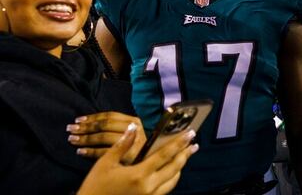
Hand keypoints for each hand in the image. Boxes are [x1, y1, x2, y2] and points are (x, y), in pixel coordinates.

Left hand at [67, 112, 145, 162]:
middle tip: (70, 129)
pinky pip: (105, 152)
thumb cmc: (136, 148)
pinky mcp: (129, 155)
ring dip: (86, 138)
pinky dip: (90, 151)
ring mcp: (133, 142)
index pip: (110, 116)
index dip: (92, 117)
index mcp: (134, 120)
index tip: (78, 120)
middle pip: (105, 125)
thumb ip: (115, 127)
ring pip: (104, 137)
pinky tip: (80, 151)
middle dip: (86, 127)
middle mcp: (134, 129)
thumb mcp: (129, 134)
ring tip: (72, 139)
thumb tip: (87, 122)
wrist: (150, 162)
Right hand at [78, 123, 196, 194]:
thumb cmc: (95, 186)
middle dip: (185, 155)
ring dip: (180, 168)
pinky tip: (171, 172)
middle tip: (194, 145)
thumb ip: (122, 145)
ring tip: (184, 157)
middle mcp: (149, 187)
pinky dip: (171, 179)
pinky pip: (165, 190)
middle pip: (174, 168)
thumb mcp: (105, 163)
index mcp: (139, 175)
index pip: (165, 155)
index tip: (191, 134)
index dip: (179, 143)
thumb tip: (132, 127)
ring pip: (173, 181)